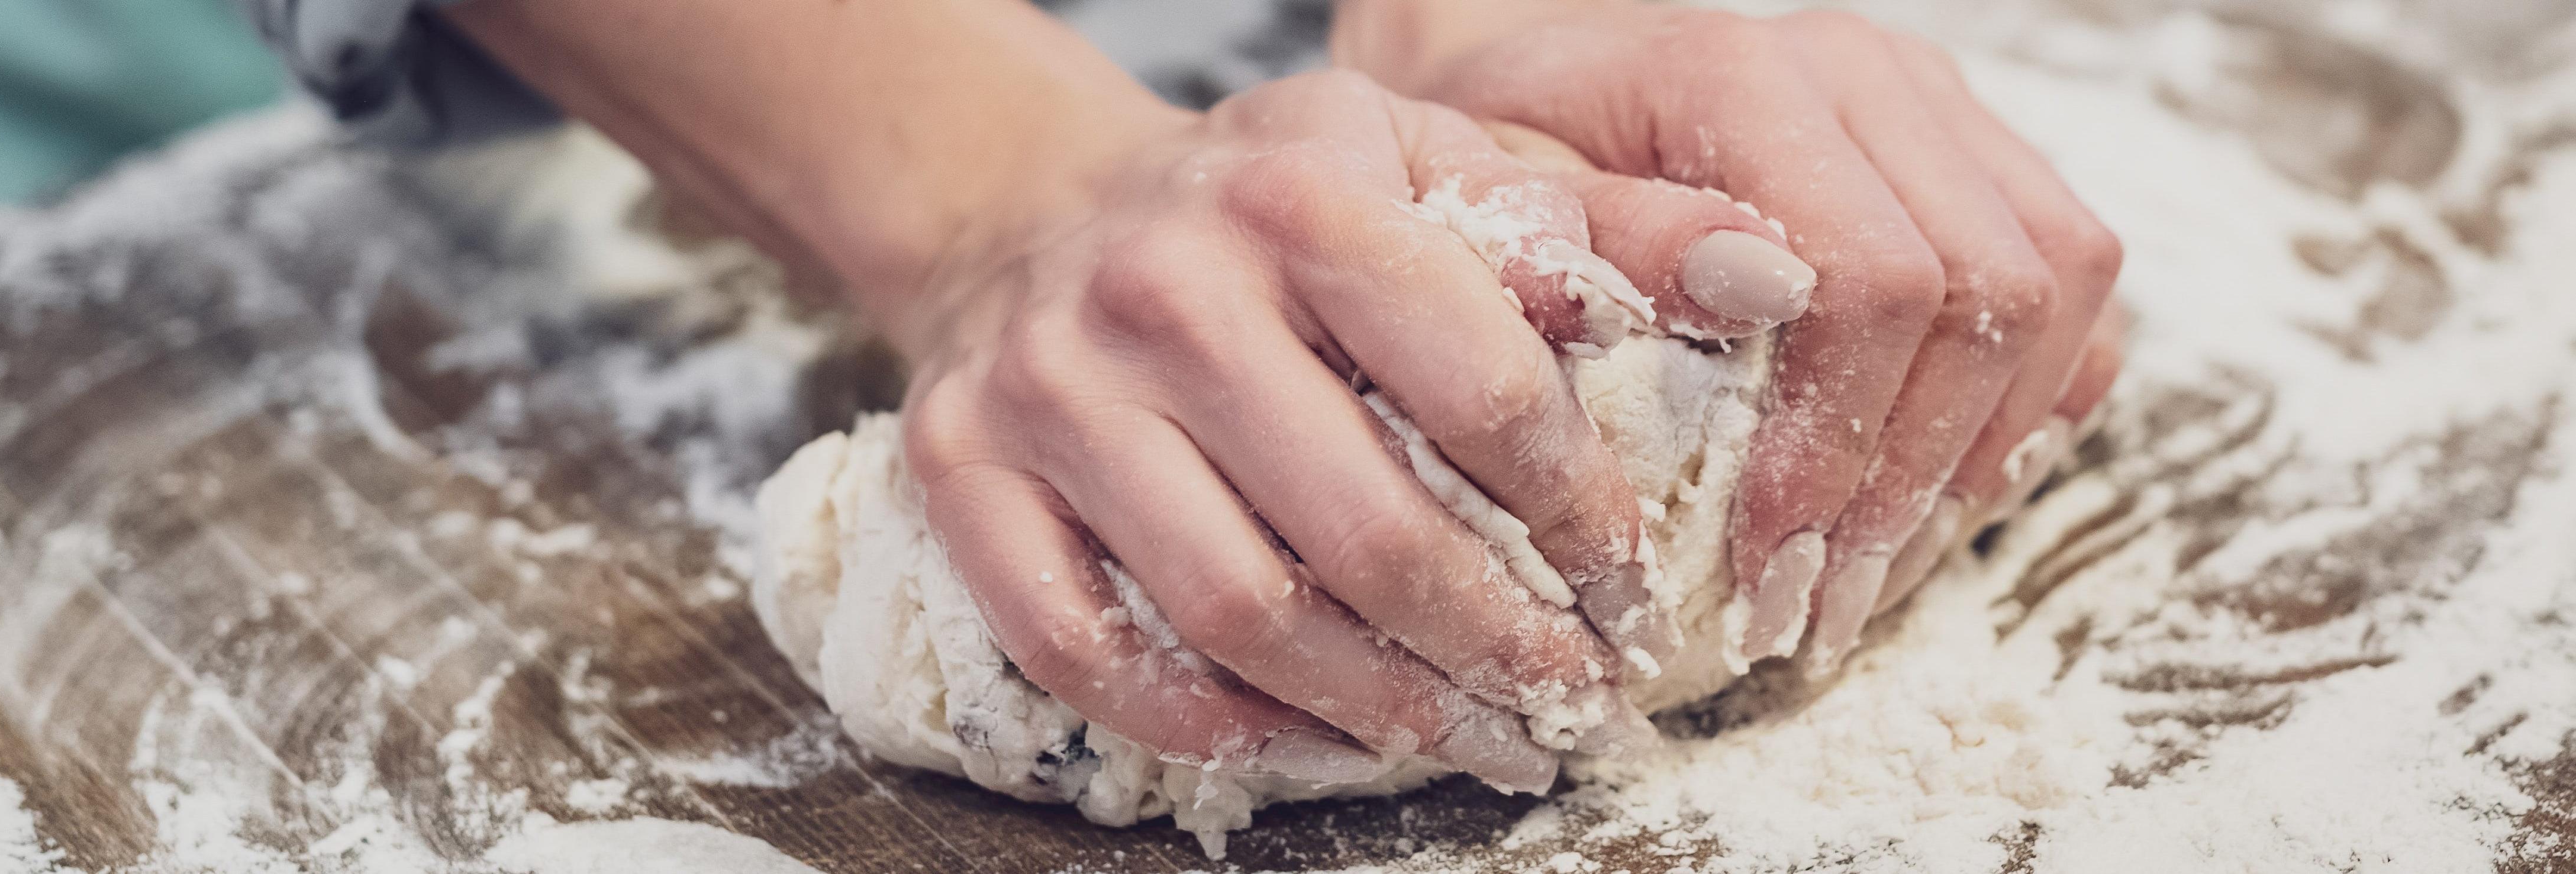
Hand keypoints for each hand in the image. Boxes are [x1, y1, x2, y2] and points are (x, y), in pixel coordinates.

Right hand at [897, 70, 1734, 788]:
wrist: (1033, 205)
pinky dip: (1201, 722)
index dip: (1581, 516)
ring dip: (1372, 711)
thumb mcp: (1435, 166)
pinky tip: (1295, 739)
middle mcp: (1164, 288)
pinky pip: (1083, 648)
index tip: (1631, 591)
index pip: (1483, 389)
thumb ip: (1602, 225)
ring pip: (1235, 611)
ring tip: (1464, 742)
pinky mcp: (964, 471)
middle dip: (1496, 649)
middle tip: (1567, 706)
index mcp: (1302, 195)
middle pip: (1366, 531)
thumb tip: (1778, 280)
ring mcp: (1051, 389)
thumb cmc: (1270, 206)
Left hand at [1336, 0, 2127, 670]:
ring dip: (1980, 458)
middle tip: (1819, 607)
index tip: (1767, 564)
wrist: (1544, 85)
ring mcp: (1942, 108)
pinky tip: (1929, 498)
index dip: (1836, 442)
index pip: (1869, 276)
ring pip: (2059, 289)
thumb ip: (1610, 243)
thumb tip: (1752, 289)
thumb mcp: (1497, 204)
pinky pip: (2076, 292)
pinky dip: (2027, 409)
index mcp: (1742, 76)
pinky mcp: (1985, 156)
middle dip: (1911, 481)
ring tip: (1872, 575)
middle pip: (1989, 293)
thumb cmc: (1506, 160)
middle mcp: (1867, 75)